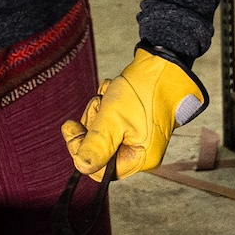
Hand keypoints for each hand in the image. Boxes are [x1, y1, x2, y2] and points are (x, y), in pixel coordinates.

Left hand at [61, 47, 207, 178]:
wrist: (164, 64)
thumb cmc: (144, 91)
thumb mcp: (113, 119)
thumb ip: (96, 146)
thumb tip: (81, 167)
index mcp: (140, 158)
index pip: (99, 170)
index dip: (80, 151)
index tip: (70, 128)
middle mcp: (140, 151)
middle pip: (99, 149)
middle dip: (92, 123)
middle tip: (99, 103)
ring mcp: (138, 135)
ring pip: (102, 131)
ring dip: (99, 110)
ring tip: (108, 94)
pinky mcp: (135, 121)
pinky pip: (110, 119)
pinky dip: (107, 104)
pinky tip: (113, 92)